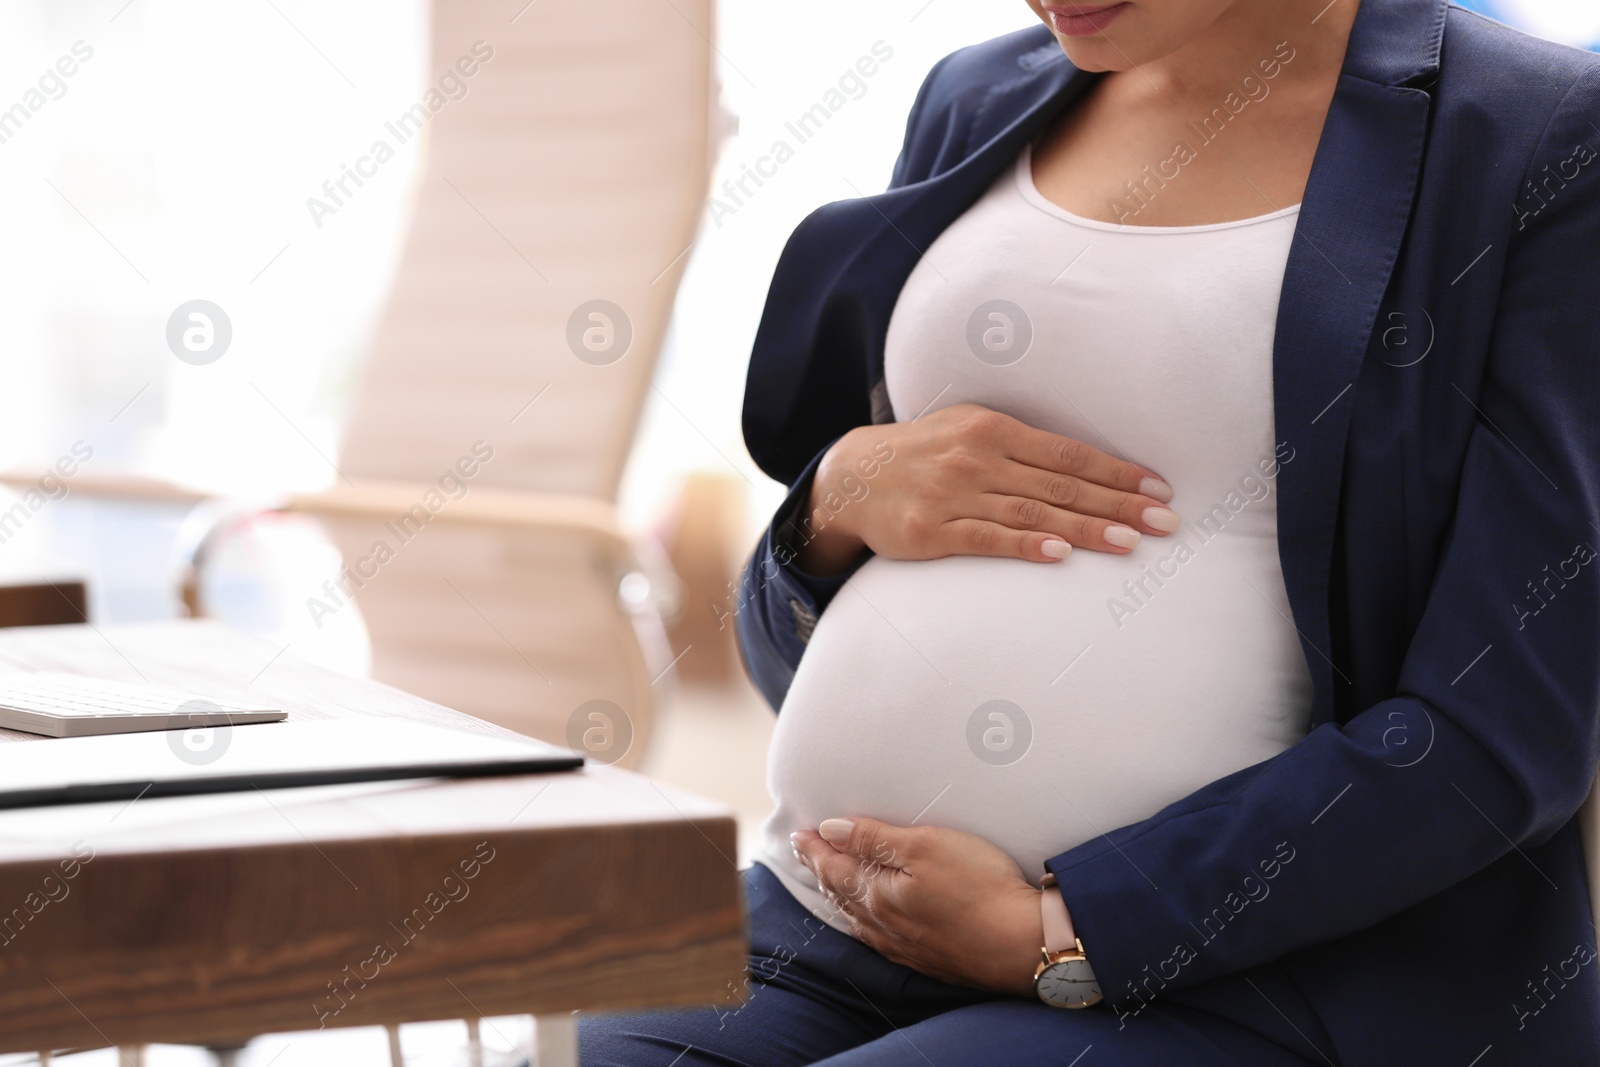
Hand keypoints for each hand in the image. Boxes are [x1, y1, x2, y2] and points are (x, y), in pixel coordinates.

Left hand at [791, 817, 1043, 996]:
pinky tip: (871, 921)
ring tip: (831, 881)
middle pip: (842, 893)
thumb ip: (874, 838)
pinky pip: (880, 938)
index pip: (835, 867)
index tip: (800, 834)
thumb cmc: (979, 887)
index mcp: (878, 894)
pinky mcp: (928, 959)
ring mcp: (906, 947)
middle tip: (806, 852)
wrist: (1023, 945)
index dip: (815, 849)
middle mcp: (885, 925)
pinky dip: (865, 920)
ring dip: (841, 896)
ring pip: (859, 919)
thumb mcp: (925, 845)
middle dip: (822, 869)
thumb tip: (830, 831)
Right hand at [797, 404, 1178, 575]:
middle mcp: (975, 456)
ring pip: (1031, 511)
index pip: (1068, 452)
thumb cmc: (924, 455)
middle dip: (1117, 504)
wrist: (851, 477)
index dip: (1116, 473)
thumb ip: (1019, 447)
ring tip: (1128, 543)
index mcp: (992, 428)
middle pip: (1060, 483)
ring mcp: (951, 493)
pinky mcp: (929, 530)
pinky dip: (1024, 544)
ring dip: (1084, 528)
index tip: (1159, 490)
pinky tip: (1058, 553)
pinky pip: (984, 538)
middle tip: (1164, 523)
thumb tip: (1085, 468)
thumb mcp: (968, 431)